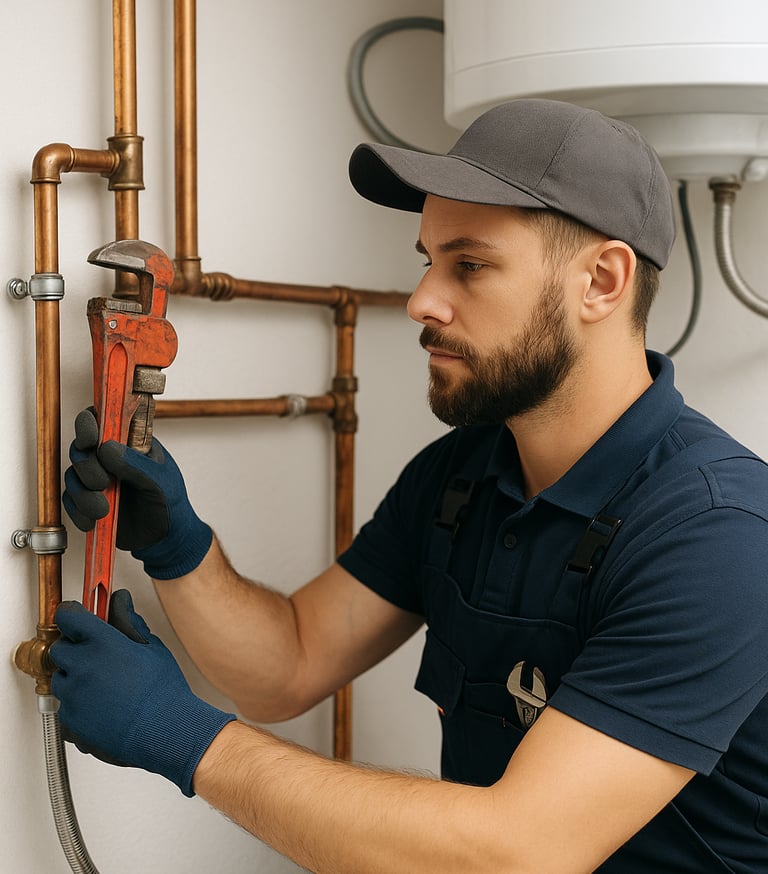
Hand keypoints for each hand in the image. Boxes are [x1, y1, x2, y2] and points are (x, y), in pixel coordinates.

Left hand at [50, 589, 235, 795]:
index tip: (78, 616)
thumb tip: (120, 602)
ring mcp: (73, 696)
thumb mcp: (152, 647)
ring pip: (60, 678)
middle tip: (95, 654)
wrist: (165, 731)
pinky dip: (78, 705)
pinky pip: (65, 707)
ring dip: (74, 677)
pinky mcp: (70, 722)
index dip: (73, 615)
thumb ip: (129, 621)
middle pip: (59, 648)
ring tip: (103, 685)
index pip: (68, 616)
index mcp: (102, 643)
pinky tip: (103, 706)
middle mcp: (82, 667)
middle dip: (74, 648)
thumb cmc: (162, 691)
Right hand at [63, 408, 212, 578]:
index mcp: (129, 444)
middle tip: (103, 482)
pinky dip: (79, 512)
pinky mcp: (88, 503)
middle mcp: (109, 459)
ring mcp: (97, 481)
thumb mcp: (160, 480)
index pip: (102, 422)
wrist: (167, 538)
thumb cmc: (170, 502)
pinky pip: (71, 502)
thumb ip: (135, 464)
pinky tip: (95, 520)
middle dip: (87, 466)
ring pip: (73, 477)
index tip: (90, 436)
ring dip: (84, 494)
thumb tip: (105, 447)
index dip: (88, 424)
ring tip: (104, 509)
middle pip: (80, 449)